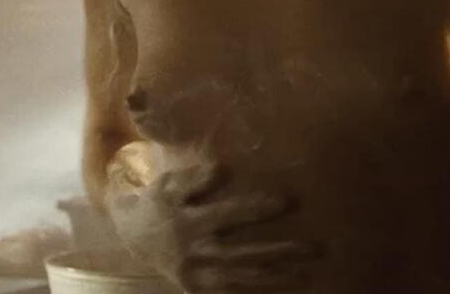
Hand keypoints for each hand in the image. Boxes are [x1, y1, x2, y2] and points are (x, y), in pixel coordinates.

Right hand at [106, 159, 318, 291]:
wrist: (131, 237)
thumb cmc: (158, 203)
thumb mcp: (168, 185)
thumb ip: (194, 179)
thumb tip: (223, 168)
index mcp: (188, 221)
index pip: (228, 214)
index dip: (258, 208)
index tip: (290, 200)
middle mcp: (195, 250)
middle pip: (243, 253)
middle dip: (281, 251)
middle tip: (318, 247)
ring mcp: (198, 274)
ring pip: (242, 278)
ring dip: (278, 277)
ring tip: (308, 272)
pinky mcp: (198, 289)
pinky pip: (232, 293)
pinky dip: (257, 292)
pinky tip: (284, 288)